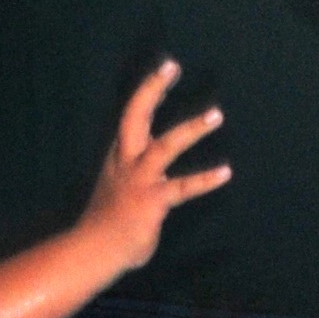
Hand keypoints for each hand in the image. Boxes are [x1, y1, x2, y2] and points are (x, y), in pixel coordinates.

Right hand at [76, 60, 230, 275]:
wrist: (93, 251)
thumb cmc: (107, 225)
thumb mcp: (118, 190)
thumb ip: (135, 177)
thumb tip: (155, 180)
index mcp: (118, 156)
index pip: (132, 115)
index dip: (149, 91)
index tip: (166, 71)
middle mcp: (126, 162)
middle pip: (136, 116)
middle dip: (152, 89)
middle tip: (172, 66)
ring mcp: (139, 180)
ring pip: (166, 145)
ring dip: (192, 128)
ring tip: (216, 114)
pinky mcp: (152, 201)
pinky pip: (183, 188)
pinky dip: (204, 179)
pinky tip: (225, 172)